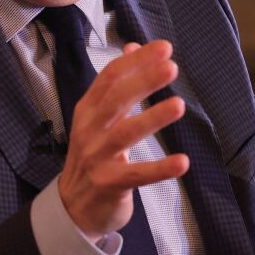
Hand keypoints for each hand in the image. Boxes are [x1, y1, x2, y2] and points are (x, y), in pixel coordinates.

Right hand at [58, 40, 189, 236]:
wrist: (73, 207)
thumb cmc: (93, 156)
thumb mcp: (99, 118)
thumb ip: (117, 85)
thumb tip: (133, 47)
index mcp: (88, 109)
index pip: (110, 77)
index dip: (136, 61)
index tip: (163, 48)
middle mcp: (90, 130)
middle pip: (116, 100)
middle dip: (143, 81)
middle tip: (171, 67)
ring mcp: (97, 157)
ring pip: (124, 134)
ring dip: (152, 118)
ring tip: (178, 105)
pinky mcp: (109, 184)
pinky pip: (136, 175)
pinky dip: (159, 168)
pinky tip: (182, 162)